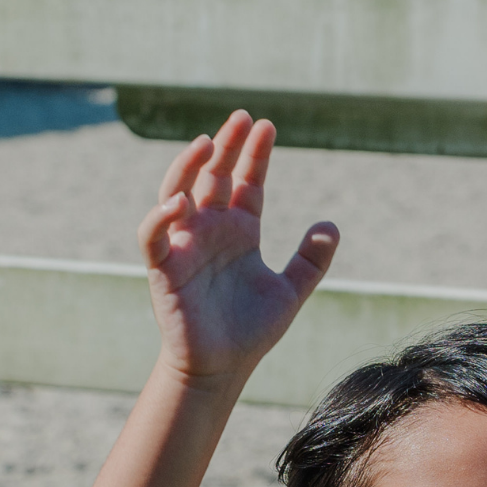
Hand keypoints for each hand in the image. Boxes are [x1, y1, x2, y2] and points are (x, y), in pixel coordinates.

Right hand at [138, 111, 339, 387]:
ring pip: (177, 191)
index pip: (246, 181)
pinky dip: (161, 216)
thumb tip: (333, 225)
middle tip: (241, 118)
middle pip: (213, 175)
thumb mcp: (290, 291)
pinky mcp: (164, 268)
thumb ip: (311, 260)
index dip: (255, 154)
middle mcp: (210, 230)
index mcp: (240, 231)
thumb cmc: (251, 331)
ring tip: (207, 143)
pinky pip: (153, 234)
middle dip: (226, 145)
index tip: (267, 126)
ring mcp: (185, 245)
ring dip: (188, 166)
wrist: (222, 368)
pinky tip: (181, 201)